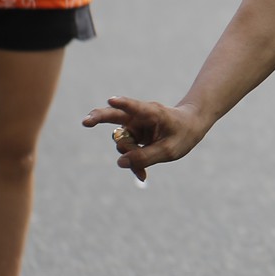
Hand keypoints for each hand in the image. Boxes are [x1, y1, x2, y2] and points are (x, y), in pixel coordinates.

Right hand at [81, 96, 206, 182]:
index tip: (111, 101)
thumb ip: (145, 157)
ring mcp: (133, 126)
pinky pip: (127, 153)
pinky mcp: (133, 136)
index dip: (123, 104)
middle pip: (113, 115)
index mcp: (152, 112)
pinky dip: (133, 163)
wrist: (190, 127)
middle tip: (85, 122)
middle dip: (97, 118)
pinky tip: (142, 175)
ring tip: (144, 169)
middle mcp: (138, 117)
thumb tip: (120, 162)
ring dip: (129, 157)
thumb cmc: (182, 133)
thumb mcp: (169, 150)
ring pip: (121, 144)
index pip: (135, 107)